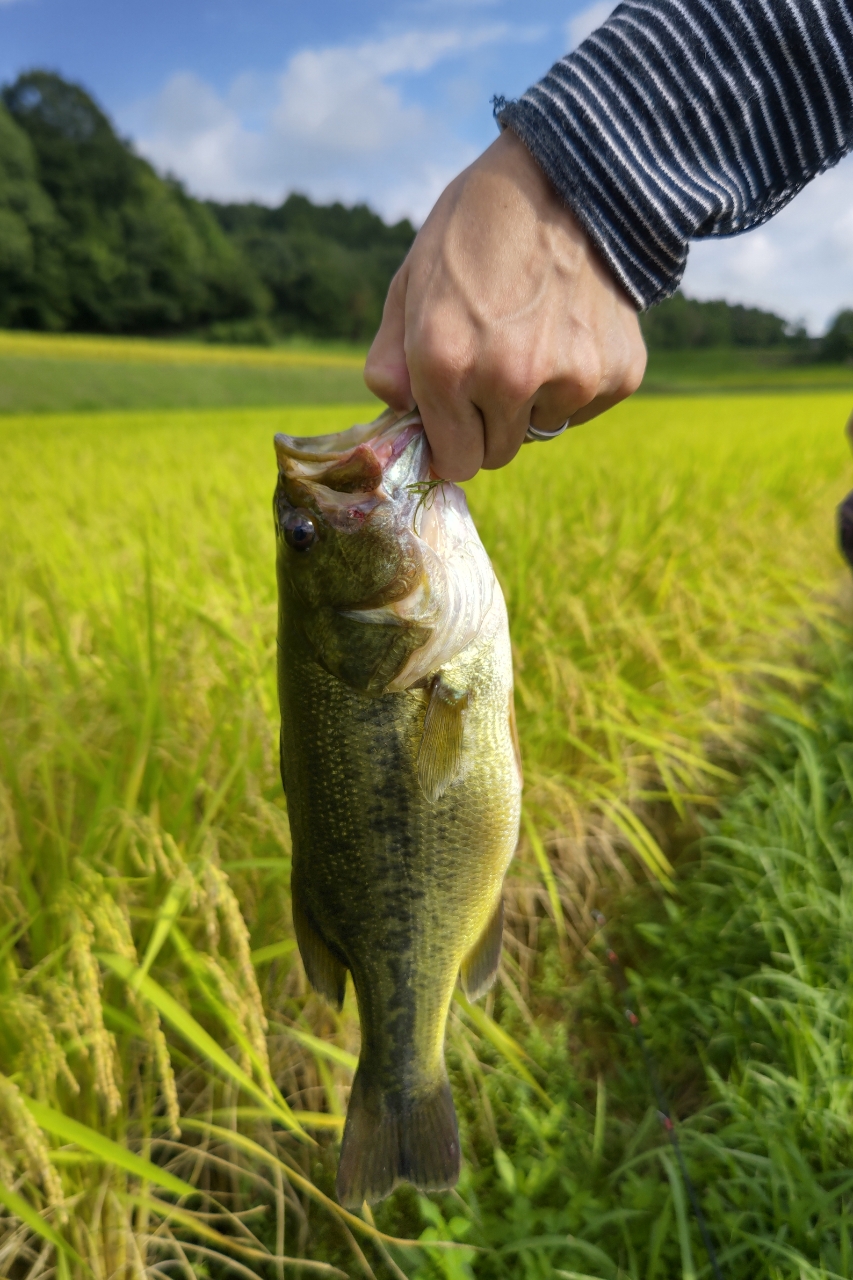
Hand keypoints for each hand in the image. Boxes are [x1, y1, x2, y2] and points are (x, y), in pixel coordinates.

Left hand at [364, 129, 646, 480]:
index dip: (452, 442)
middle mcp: (508, 380)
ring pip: (543, 428)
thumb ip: (389, 363)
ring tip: (533, 334)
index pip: (455, 461)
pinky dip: (575, 382)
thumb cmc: (475, 231)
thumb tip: (398, 415)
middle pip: (498, 452)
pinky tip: (568, 327)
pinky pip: (584, 407)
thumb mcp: (410, 285)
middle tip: (493, 364)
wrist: (570, 176)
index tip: (455, 422)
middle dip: (489, 423)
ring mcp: (570, 379)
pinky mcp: (618, 373)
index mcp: (446, 363)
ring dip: (534, 400)